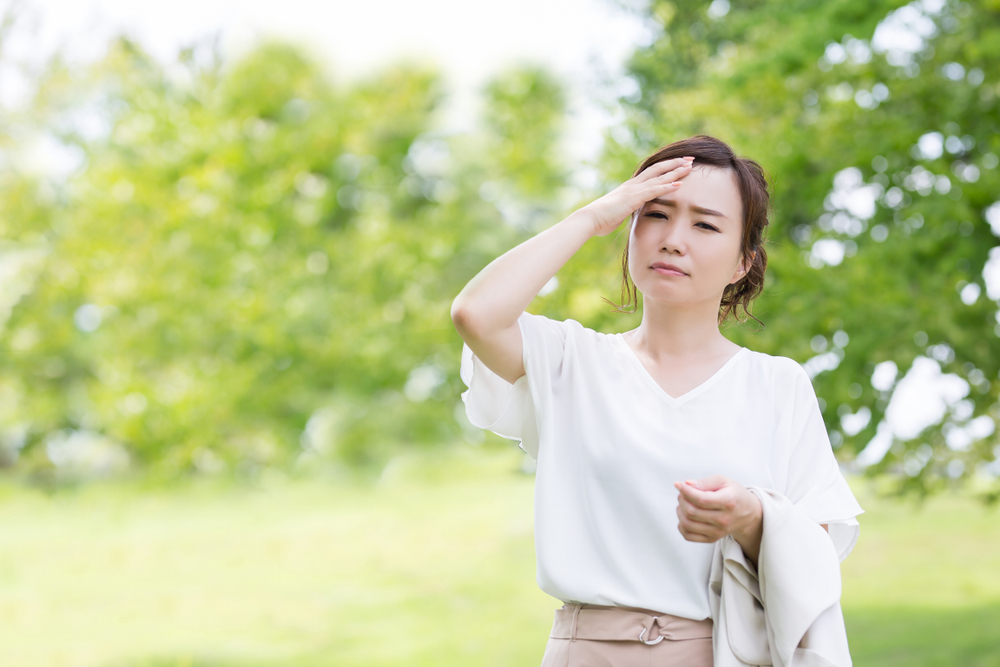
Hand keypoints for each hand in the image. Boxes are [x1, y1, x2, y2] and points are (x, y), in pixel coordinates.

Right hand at [577, 156, 693, 236]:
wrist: (590, 219)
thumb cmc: (602, 219)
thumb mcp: (619, 212)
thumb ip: (627, 209)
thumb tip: (629, 212)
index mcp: (630, 187)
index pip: (651, 173)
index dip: (666, 167)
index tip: (679, 163)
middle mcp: (633, 185)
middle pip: (658, 169)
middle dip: (675, 163)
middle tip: (690, 158)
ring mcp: (633, 190)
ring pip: (658, 176)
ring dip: (675, 171)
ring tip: (689, 166)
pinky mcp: (633, 198)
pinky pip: (653, 190)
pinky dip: (667, 186)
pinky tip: (679, 183)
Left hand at [674, 475, 762, 544]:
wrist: (748, 513)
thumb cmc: (734, 494)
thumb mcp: (723, 481)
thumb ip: (705, 482)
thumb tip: (687, 484)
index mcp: (728, 502)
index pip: (701, 500)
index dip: (685, 491)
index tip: (677, 484)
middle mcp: (723, 520)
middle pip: (692, 512)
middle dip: (682, 499)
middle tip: (683, 493)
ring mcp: (718, 532)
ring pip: (688, 524)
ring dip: (680, 511)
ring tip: (684, 503)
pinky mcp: (712, 539)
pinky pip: (688, 536)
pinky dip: (681, 525)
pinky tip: (685, 515)